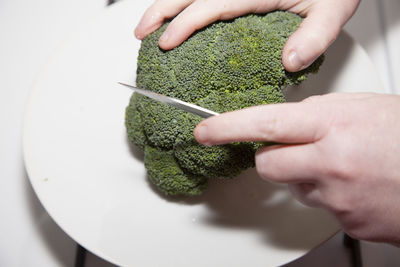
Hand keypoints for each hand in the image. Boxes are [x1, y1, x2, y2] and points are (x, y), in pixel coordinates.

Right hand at [135, 0, 359, 71]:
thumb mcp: (332, 11)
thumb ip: (313, 37)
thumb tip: (289, 62)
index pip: (212, 5)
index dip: (185, 23)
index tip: (165, 42)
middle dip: (160, 10)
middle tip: (140, 32)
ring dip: (164, 5)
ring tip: (146, 25)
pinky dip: (181, 4)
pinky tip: (172, 14)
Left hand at [194, 93, 399, 244]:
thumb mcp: (364, 107)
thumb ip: (320, 113)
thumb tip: (289, 121)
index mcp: (334, 127)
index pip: (265, 125)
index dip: (228, 128)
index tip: (206, 132)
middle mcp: (332, 164)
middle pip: (268, 166)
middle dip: (271, 158)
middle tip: (293, 151)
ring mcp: (338, 198)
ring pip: (294, 188)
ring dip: (306, 176)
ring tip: (342, 165)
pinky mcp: (347, 223)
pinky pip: (320, 206)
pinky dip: (329, 194)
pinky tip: (355, 184)